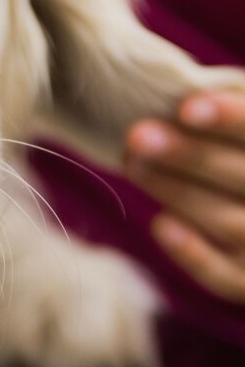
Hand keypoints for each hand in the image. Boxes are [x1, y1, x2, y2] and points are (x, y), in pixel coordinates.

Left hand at [124, 90, 244, 302]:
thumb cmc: (236, 158)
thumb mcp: (237, 136)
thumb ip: (234, 108)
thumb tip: (191, 88)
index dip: (232, 119)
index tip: (186, 106)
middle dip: (191, 156)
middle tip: (136, 136)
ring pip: (231, 222)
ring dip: (179, 192)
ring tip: (132, 163)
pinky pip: (228, 277)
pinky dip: (195, 255)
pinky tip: (161, 224)